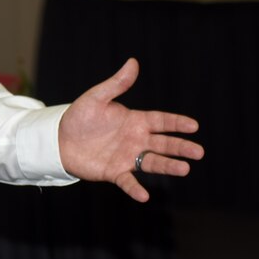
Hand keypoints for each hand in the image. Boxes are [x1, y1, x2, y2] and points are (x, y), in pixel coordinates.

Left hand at [58, 57, 203, 202]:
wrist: (59, 139)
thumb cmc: (80, 117)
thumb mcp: (96, 97)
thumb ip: (116, 84)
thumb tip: (132, 62)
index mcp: (135, 121)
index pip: (161, 121)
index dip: (177, 123)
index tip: (193, 126)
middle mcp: (136, 140)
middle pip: (163, 144)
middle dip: (180, 147)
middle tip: (199, 152)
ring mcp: (127, 157)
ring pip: (152, 162)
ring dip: (168, 165)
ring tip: (184, 169)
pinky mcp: (114, 172)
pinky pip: (127, 181)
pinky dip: (135, 188)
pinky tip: (144, 196)